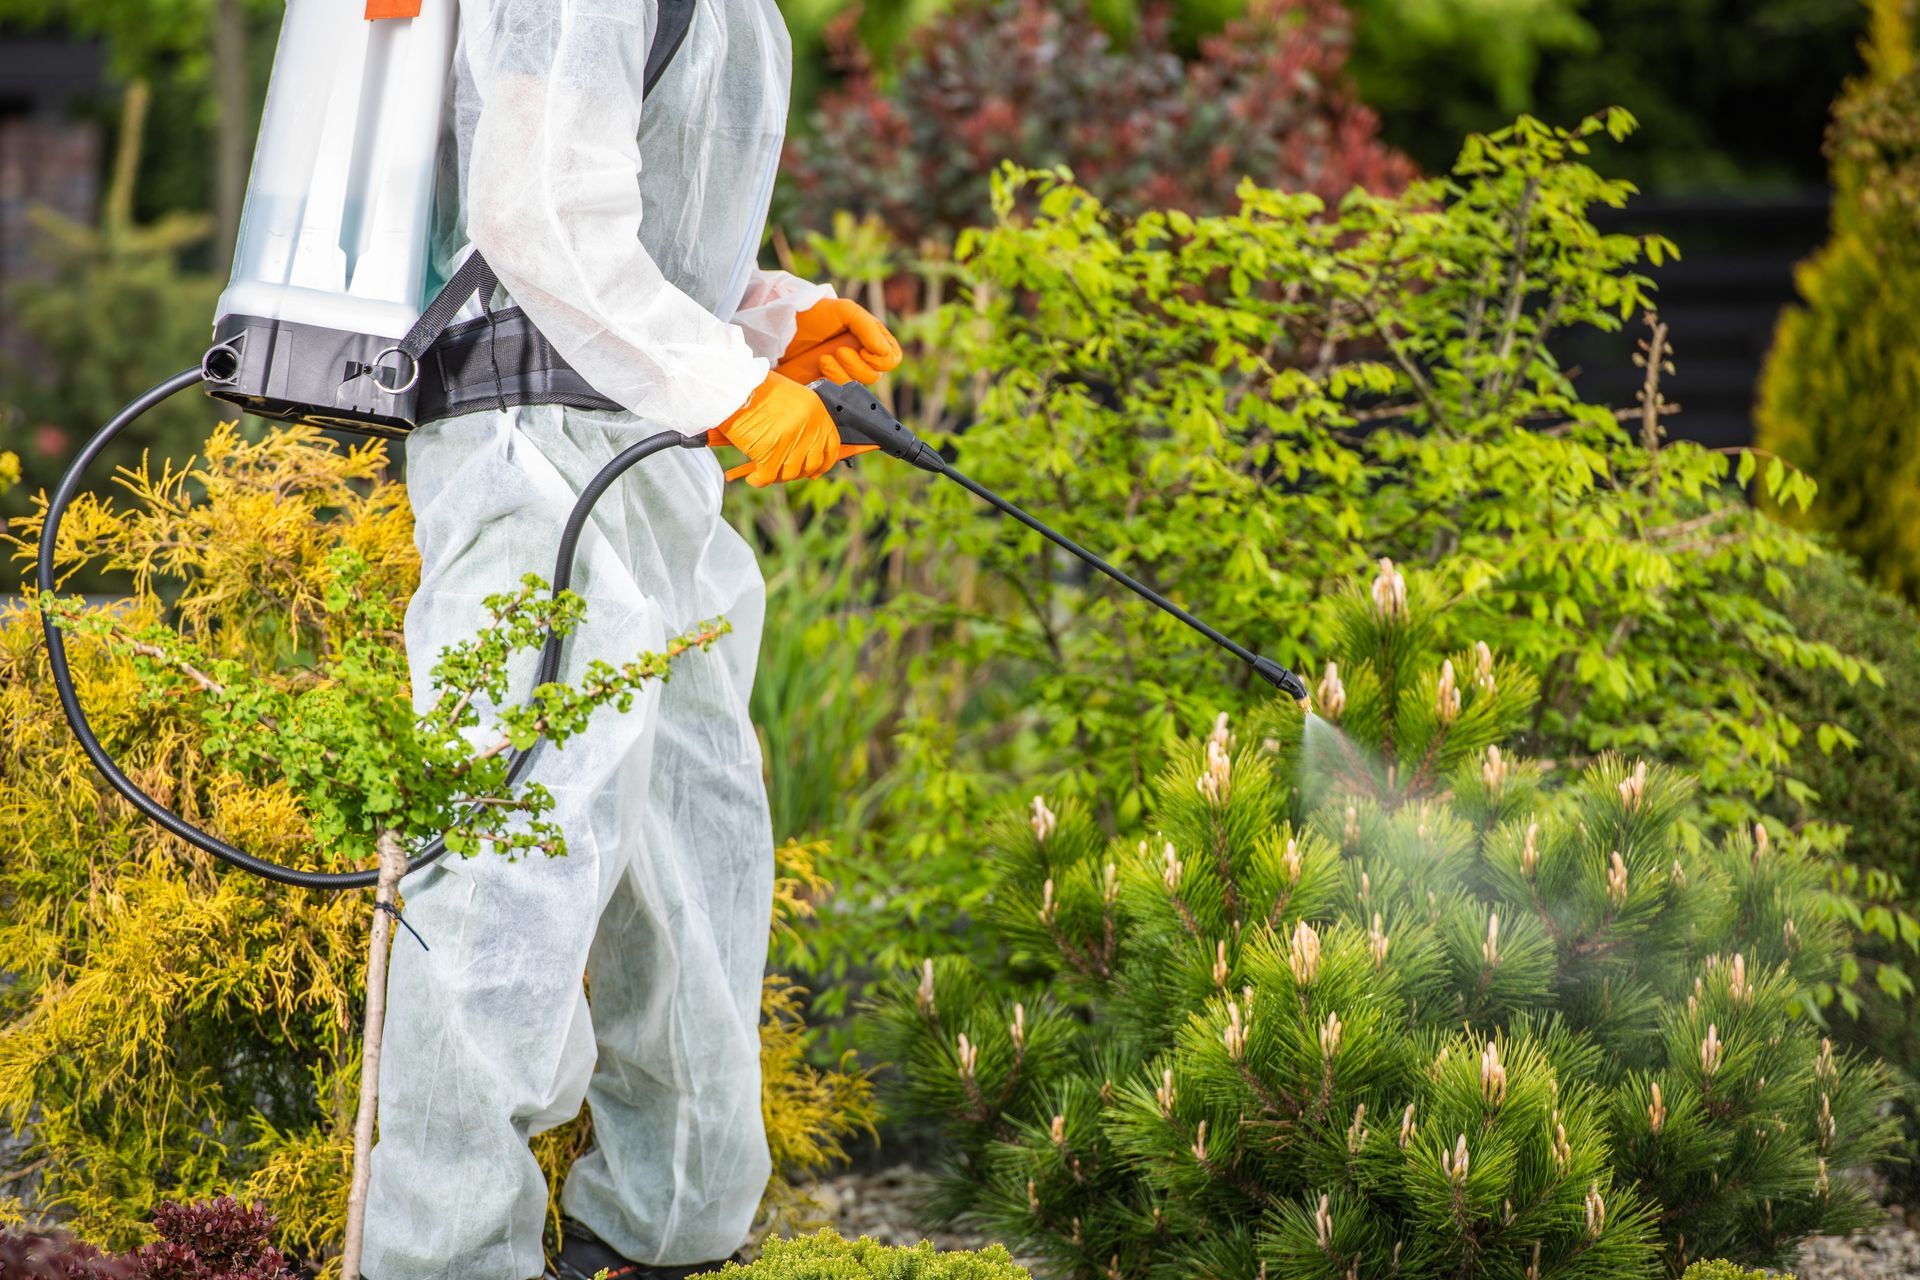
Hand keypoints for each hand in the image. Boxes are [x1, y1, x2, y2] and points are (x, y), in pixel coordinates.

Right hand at [708, 373, 874, 486]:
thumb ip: (802, 420)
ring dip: (777, 476)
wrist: (733, 385)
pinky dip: (759, 480)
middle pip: (812, 463)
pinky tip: (753, 477)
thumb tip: (805, 449)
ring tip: (763, 471)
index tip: (814, 470)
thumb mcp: (791, 398)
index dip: (824, 462)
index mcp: (817, 410)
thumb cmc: (756, 389)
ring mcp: (791, 440)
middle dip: (798, 472)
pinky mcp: (771, 451)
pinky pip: (768, 476)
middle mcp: (809, 426)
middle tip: (783, 471)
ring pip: (791, 472)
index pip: (831, 446)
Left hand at [774, 298, 902, 385]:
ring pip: (858, 386)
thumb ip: (868, 327)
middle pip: (876, 376)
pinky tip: (821, 367)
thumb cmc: (816, 313)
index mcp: (871, 340)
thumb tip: (883, 352)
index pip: (892, 359)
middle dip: (857, 365)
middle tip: (839, 351)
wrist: (784, 325)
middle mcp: (861, 358)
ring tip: (825, 358)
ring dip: (843, 372)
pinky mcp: (828, 384)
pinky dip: (832, 380)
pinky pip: (840, 393)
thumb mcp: (845, 310)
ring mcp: (845, 373)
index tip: (865, 350)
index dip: (882, 359)